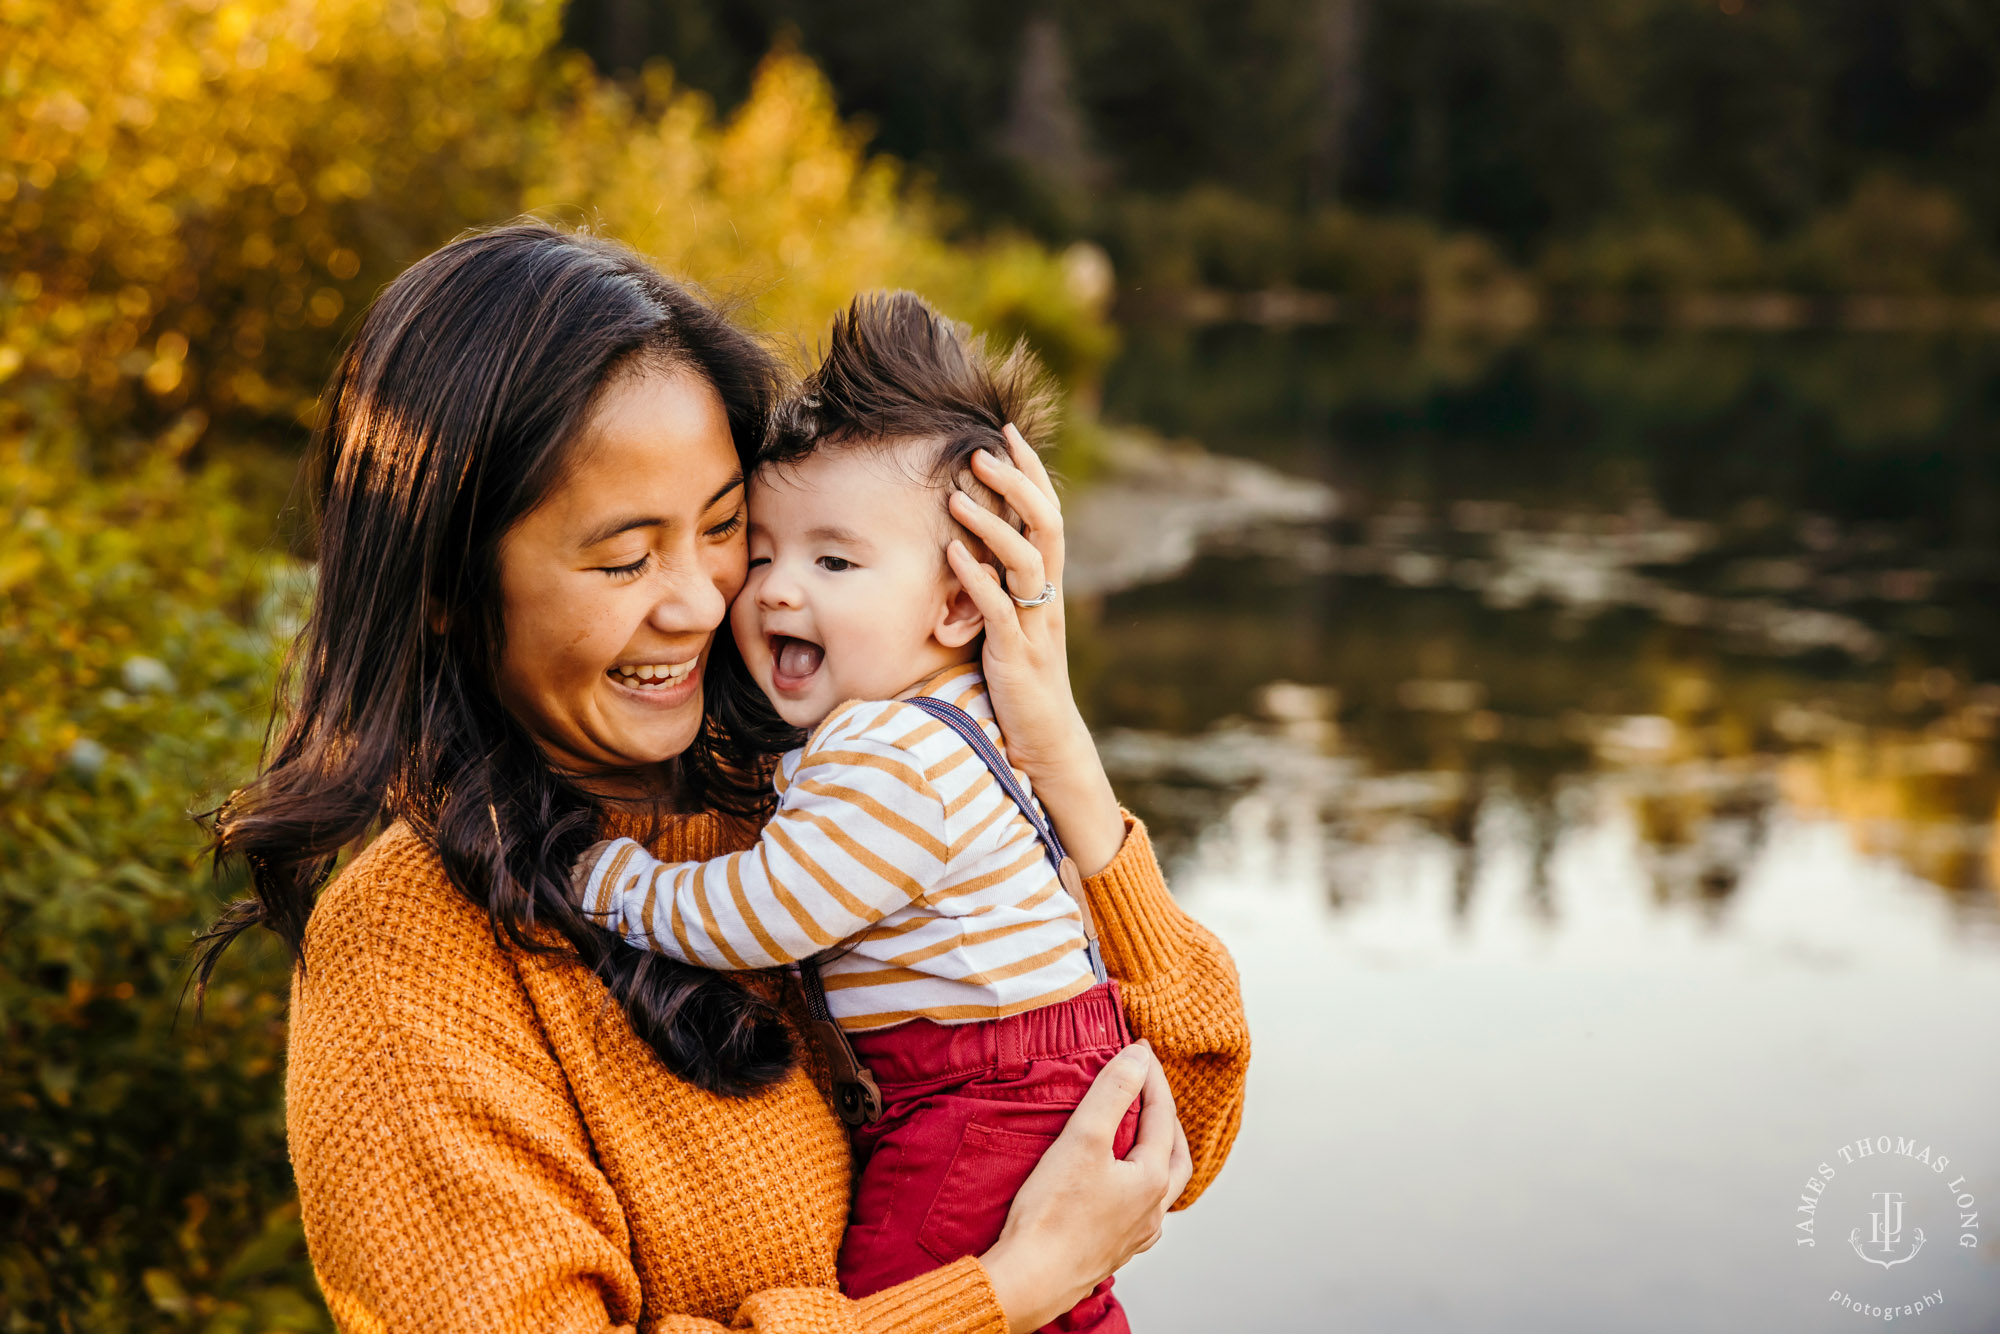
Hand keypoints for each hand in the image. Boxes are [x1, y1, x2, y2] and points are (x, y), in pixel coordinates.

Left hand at [947, 424, 1125, 873]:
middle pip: (1045, 525)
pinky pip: (999, 612)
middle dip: (1016, 484)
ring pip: (1024, 562)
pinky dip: (975, 581)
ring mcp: (1035, 626)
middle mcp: (1048, 597)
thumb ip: (999, 580)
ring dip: (992, 526)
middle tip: (982, 451)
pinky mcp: (1016, 657)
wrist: (1044, 739)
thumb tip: (970, 539)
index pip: (1046, 513)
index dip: (1031, 471)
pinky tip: (951, 557)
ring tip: (958, 497)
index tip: (1007, 431)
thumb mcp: (1012, 620)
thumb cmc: (1020, 678)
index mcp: (1048, 583)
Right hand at [977, 1041, 1193, 1333]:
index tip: (1140, 1048)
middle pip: (1176, 1154)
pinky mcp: (1113, 1249)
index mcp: (1152, 1179)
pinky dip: (1137, 1185)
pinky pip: (1139, 1210)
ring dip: (1156, 1154)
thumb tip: (1139, 1057)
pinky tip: (1117, 1185)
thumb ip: (1113, 1093)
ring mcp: (1135, 1234)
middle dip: (1166, 1117)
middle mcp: (1152, 1210)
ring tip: (1137, 1134)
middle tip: (1148, 1089)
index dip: (1151, 1076)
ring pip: (1161, 1187)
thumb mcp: (1082, 1139)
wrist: (1030, 1279)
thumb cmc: (1052, 1215)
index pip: (1161, 1114)